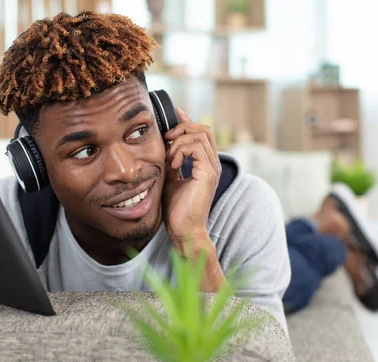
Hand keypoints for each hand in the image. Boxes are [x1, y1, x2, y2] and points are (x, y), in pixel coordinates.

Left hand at [161, 108, 221, 248]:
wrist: (184, 230)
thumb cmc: (177, 210)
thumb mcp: (171, 178)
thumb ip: (171, 161)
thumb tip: (165, 145)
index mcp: (206, 164)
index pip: (201, 134)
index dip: (187, 121)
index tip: (173, 115)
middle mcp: (213, 164)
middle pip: (204, 129)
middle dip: (182, 127)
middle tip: (167, 138)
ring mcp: (212, 168)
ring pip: (200, 134)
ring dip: (179, 141)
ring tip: (169, 157)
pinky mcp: (208, 173)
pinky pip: (195, 147)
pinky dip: (181, 150)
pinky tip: (173, 164)